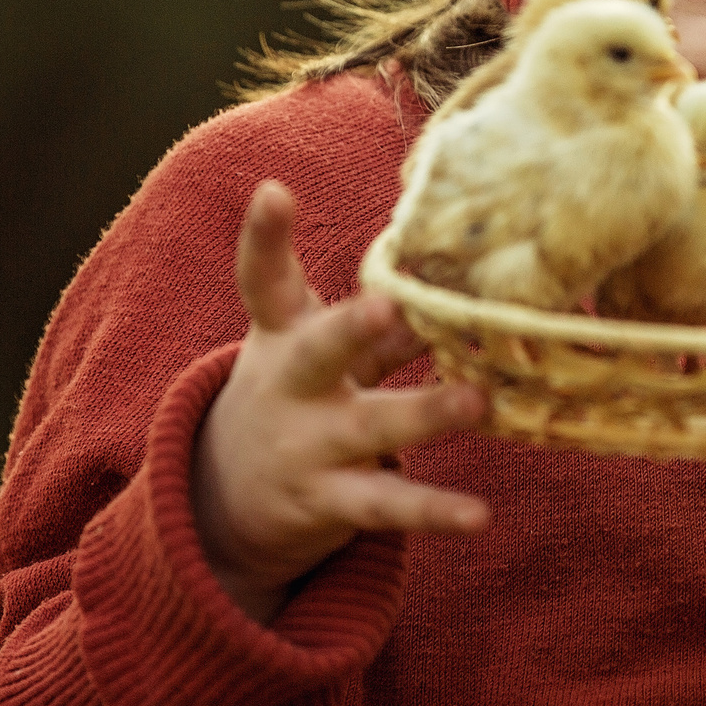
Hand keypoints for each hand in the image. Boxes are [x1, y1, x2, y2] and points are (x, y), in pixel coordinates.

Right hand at [193, 181, 488, 623]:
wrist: (225, 503)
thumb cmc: (299, 396)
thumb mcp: (320, 348)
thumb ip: (383, 318)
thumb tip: (459, 276)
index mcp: (281, 334)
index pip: (264, 279)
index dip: (265, 235)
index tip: (272, 190)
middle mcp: (288, 387)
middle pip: (316, 353)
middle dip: (349, 328)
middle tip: (387, 303)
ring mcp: (304, 447)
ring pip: (368, 427)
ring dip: (424, 414)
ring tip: (478, 401)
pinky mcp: (327, 502)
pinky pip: (385, 505)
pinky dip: (434, 511)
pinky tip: (479, 515)